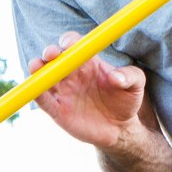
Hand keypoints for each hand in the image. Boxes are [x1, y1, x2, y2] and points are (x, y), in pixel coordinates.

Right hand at [27, 31, 146, 148]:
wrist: (120, 130)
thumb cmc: (126, 102)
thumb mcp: (136, 86)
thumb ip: (131, 76)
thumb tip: (115, 76)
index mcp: (88, 62)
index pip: (73, 45)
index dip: (69, 41)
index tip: (69, 44)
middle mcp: (71, 74)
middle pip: (53, 57)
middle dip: (49, 52)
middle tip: (52, 54)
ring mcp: (62, 91)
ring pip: (42, 76)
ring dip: (36, 68)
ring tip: (36, 66)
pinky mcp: (57, 110)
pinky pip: (42, 100)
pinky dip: (35, 93)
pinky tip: (34, 89)